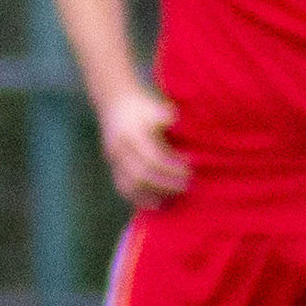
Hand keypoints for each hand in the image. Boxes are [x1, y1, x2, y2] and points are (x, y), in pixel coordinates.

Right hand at [98, 86, 188, 205]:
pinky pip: (123, 187)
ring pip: (130, 184)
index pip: (154, 158)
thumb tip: (194, 141)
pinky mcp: (112, 166)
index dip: (173, 168)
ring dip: (152, 193)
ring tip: (172, 198)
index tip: (190, 169)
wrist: (115, 101)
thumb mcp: (160, 109)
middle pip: (142, 175)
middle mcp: (120, 148)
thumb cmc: (145, 106)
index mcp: (133, 134)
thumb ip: (173, 125)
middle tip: (187, 186)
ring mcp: (113, 158)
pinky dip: (138, 198)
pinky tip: (155, 203)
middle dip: (166, 184)